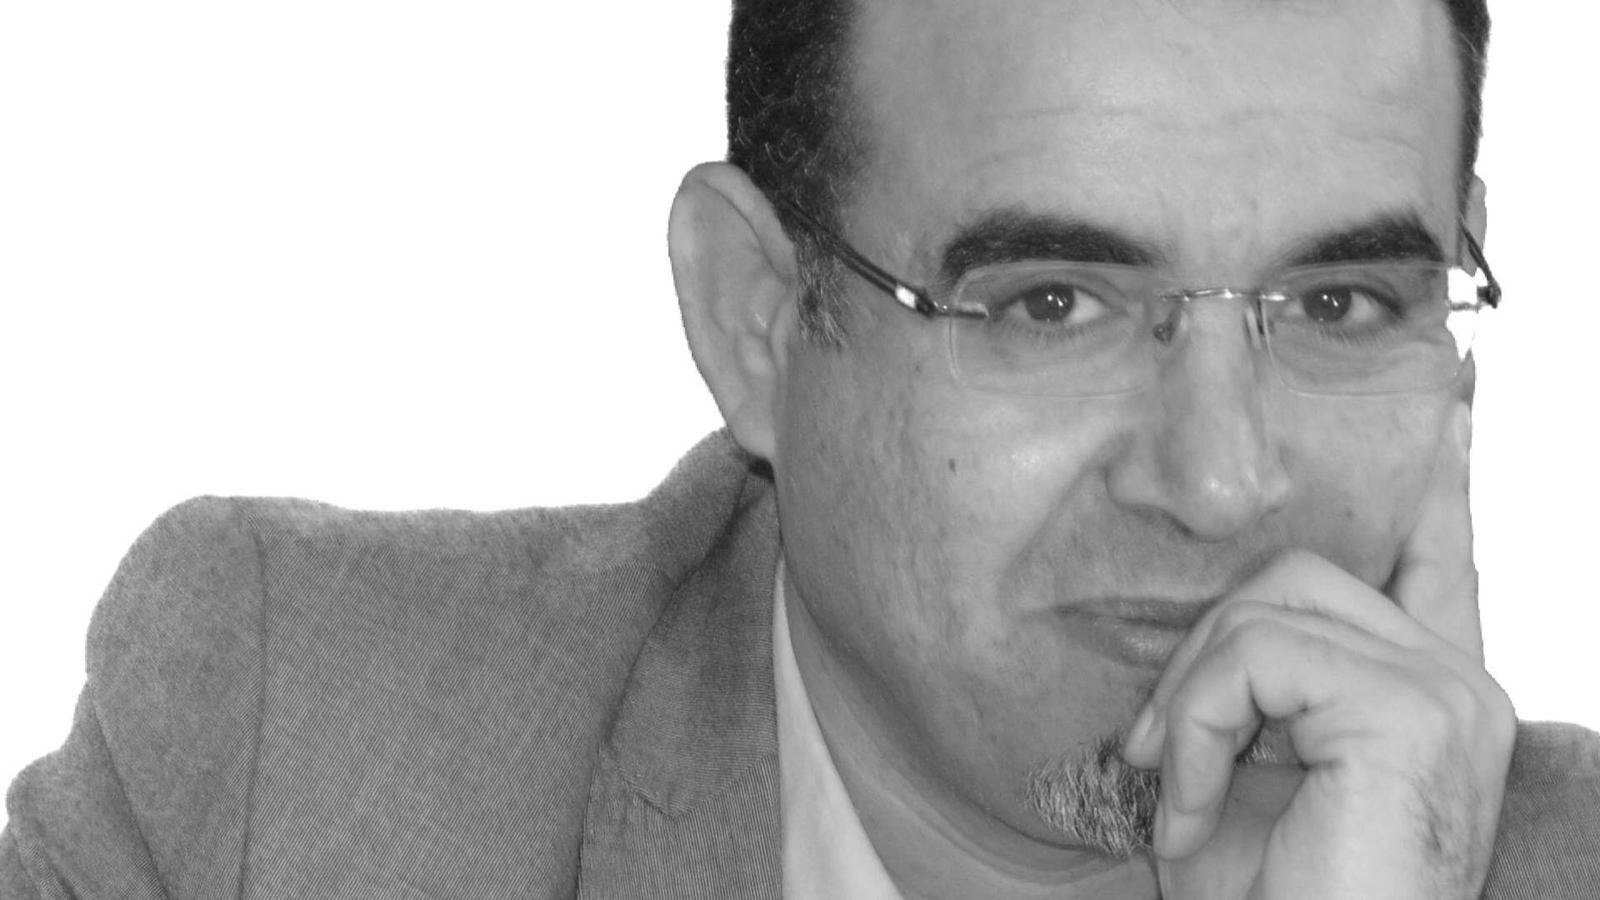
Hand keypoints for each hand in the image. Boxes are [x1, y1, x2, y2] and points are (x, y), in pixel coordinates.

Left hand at [1122, 405, 1516, 898]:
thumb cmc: (1264, 899)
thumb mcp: (1238, 765)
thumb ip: (1248, 677)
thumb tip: (1213, 607)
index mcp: (1421, 688)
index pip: (1437, 557)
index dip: (1436, 481)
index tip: (1447, 399)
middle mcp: (1455, 680)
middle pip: (1296, 573)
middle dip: (1202, 653)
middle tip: (1156, 753)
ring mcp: (1446, 692)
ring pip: (1266, 606)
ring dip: (1189, 703)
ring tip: (1176, 794)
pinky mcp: (1414, 712)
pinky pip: (1256, 656)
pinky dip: (1198, 729)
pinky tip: (1192, 807)